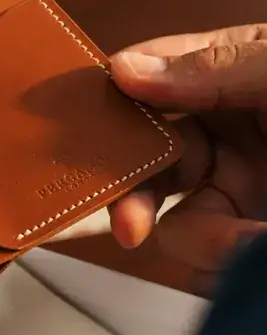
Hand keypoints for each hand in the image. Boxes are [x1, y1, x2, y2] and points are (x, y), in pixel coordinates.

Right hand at [110, 27, 266, 289]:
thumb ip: (214, 67)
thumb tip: (123, 70)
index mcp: (232, 74)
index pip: (150, 81)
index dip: (112, 103)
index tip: (84, 131)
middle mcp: (229, 135)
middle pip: (146, 164)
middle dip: (133, 197)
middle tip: (131, 226)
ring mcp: (241, 191)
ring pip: (176, 226)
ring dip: (205, 245)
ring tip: (253, 245)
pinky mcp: (248, 240)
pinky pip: (209, 264)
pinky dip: (223, 268)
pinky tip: (254, 260)